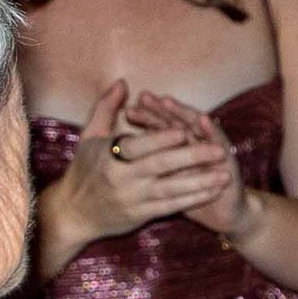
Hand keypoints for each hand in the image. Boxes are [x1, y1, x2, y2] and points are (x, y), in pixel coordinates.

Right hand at [49, 81, 237, 245]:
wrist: (72, 215)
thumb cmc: (82, 169)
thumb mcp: (89, 136)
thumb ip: (106, 107)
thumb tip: (122, 82)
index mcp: (109, 156)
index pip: (138, 145)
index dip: (162, 138)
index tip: (185, 130)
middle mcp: (121, 178)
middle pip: (160, 166)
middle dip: (192, 158)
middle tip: (219, 150)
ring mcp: (132, 199)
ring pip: (171, 189)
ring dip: (200, 182)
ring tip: (224, 174)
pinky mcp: (139, 216)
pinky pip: (170, 207)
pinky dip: (192, 199)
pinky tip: (211, 192)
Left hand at [126, 90, 256, 243]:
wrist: (224, 214)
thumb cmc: (190, 198)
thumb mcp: (168, 180)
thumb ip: (151, 162)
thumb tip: (126, 152)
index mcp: (179, 146)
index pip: (160, 128)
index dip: (145, 119)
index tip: (128, 110)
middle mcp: (195, 142)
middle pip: (175, 122)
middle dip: (159, 111)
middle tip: (143, 97)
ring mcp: (211, 147)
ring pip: (195, 127)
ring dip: (182, 113)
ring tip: (168, 101)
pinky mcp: (227, 157)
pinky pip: (219, 142)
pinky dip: (212, 130)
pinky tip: (204, 120)